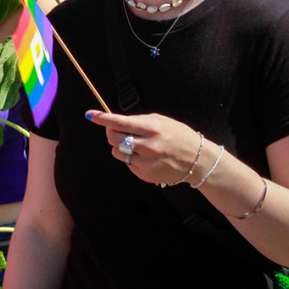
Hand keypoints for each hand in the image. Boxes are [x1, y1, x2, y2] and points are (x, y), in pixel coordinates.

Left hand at [86, 111, 205, 185]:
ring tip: (137, 145)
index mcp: (152, 128)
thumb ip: (138, 121)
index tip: (90, 115)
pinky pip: (127, 164)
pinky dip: (131, 158)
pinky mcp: (145, 174)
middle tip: (118, 131)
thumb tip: (115, 121)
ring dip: (121, 147)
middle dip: (111, 132)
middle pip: (113, 138)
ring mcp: (146, 161)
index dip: (103, 118)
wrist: (198, 161)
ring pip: (117, 152)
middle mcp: (148, 145)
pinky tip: (146, 157)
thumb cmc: (178, 136)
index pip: (120, 122)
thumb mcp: (161, 121)